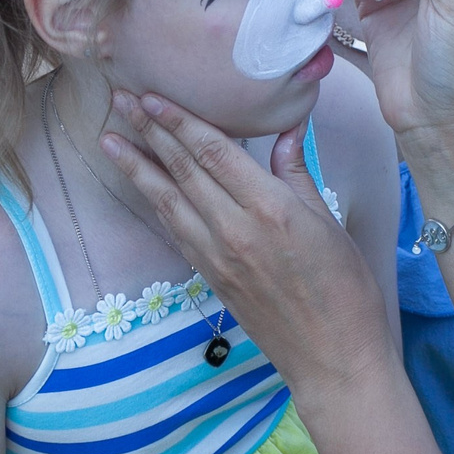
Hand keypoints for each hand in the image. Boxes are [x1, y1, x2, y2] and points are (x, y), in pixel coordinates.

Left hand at [101, 93, 395, 403]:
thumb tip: (285, 130)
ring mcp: (217, 256)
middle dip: (148, 131)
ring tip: (108, 139)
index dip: (178, 121)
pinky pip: (176, 230)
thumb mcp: (328, 221)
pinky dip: (155, 203)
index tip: (151, 96)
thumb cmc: (345, 289)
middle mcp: (235, 229)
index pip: (214, 152)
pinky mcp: (210, 278)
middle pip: (183, 170)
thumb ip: (296, 173)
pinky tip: (141, 185)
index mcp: (270, 208)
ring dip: (136, 167)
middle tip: (119, 99)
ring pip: (168, 200)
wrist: (333, 357)